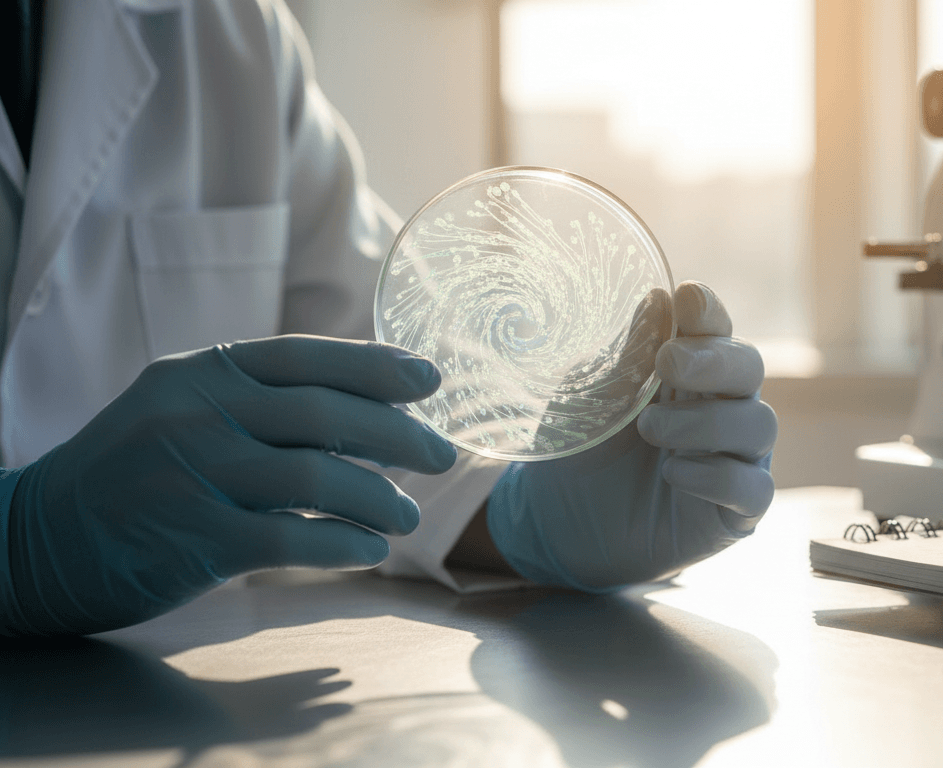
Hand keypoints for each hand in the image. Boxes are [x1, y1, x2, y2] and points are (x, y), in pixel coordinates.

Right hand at [0, 336, 456, 636]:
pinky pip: (287, 538)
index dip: (376, 366)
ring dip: (378, 497)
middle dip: (398, 435)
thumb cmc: (135, 473)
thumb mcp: (188, 414)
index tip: (430, 381)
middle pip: (323, 412)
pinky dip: (340, 544)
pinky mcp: (189, 537)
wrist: (37, 539)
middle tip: (442, 456)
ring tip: (407, 516)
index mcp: (201, 374)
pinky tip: (366, 549)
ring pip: (313, 475)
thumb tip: (370, 401)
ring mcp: (188, 474)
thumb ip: (265, 405)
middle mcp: (195, 413)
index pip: (305, 357)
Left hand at [485, 282, 776, 590]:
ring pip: (758, 424)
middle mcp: (721, 408)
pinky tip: (674, 473)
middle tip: (668, 362)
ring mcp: (734, 459)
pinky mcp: (735, 511)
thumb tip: (657, 299)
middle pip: (749, 368)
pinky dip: (717, 476)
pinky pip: (753, 487)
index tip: (687, 298)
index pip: (714, 330)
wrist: (562, 528)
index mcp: (688, 371)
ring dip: (705, 421)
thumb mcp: (592, 401)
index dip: (708, 312)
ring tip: (650, 429)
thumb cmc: (583, 453)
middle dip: (713, 360)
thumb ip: (627, 358)